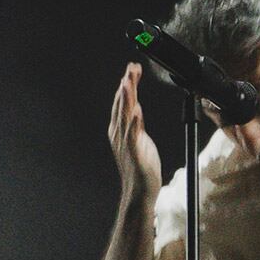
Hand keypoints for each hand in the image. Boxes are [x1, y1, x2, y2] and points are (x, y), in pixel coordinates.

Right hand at [108, 61, 162, 202]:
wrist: (139, 192)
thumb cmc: (140, 166)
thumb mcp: (139, 139)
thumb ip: (136, 123)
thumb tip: (135, 106)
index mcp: (119, 128)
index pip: (122, 101)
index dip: (127, 84)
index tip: (133, 68)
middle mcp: (119, 133)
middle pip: (122, 104)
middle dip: (126, 85)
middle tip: (131, 68)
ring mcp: (125, 143)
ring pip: (125, 116)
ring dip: (126, 99)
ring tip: (128, 83)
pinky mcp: (134, 153)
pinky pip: (134, 135)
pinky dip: (134, 123)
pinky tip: (137, 111)